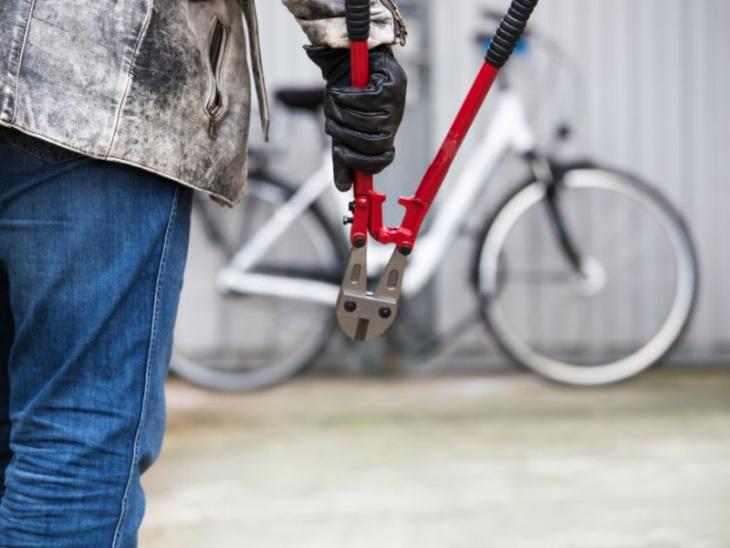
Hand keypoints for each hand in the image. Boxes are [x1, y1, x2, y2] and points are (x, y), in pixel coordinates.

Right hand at [307, 46, 406, 190]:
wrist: (346, 59)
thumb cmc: (344, 95)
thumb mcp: (340, 128)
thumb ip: (342, 156)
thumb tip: (343, 188)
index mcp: (383, 134)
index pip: (382, 159)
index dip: (363, 163)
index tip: (342, 153)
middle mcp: (393, 120)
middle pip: (374, 143)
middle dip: (348, 136)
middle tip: (332, 124)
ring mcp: (396, 103)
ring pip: (369, 122)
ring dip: (345, 113)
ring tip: (335, 102)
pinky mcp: (392, 84)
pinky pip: (368, 100)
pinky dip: (349, 96)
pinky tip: (342, 90)